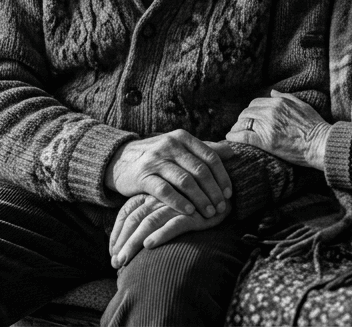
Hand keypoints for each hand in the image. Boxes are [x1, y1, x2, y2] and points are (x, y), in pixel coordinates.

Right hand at [104, 130, 232, 218]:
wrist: (119, 160)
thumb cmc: (157, 156)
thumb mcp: (179, 147)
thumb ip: (204, 149)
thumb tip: (232, 151)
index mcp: (182, 137)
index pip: (210, 157)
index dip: (222, 177)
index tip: (229, 194)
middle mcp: (170, 145)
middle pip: (200, 170)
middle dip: (214, 191)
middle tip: (222, 208)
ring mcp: (156, 160)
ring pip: (185, 181)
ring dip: (200, 199)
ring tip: (209, 214)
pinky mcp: (143, 176)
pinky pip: (164, 190)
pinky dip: (179, 202)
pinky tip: (189, 212)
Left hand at [108, 194, 228, 268]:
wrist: (221, 193)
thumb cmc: (190, 205)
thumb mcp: (166, 208)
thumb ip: (149, 217)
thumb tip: (132, 243)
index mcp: (151, 194)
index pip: (126, 212)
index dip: (117, 233)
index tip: (112, 252)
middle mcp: (160, 198)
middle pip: (134, 220)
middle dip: (122, 243)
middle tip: (115, 263)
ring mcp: (175, 205)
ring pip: (148, 223)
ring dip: (134, 243)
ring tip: (124, 261)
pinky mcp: (192, 214)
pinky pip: (174, 224)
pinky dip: (161, 234)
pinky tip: (149, 246)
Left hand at [226, 90, 329, 170]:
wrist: (321, 143)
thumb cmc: (315, 126)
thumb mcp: (302, 105)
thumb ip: (286, 97)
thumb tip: (272, 92)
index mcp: (279, 102)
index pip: (255, 103)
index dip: (250, 111)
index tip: (249, 118)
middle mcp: (271, 111)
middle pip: (247, 112)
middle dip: (242, 119)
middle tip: (241, 127)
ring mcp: (268, 126)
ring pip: (243, 122)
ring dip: (237, 127)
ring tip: (236, 133)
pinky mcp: (266, 141)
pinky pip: (243, 136)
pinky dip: (234, 136)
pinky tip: (230, 138)